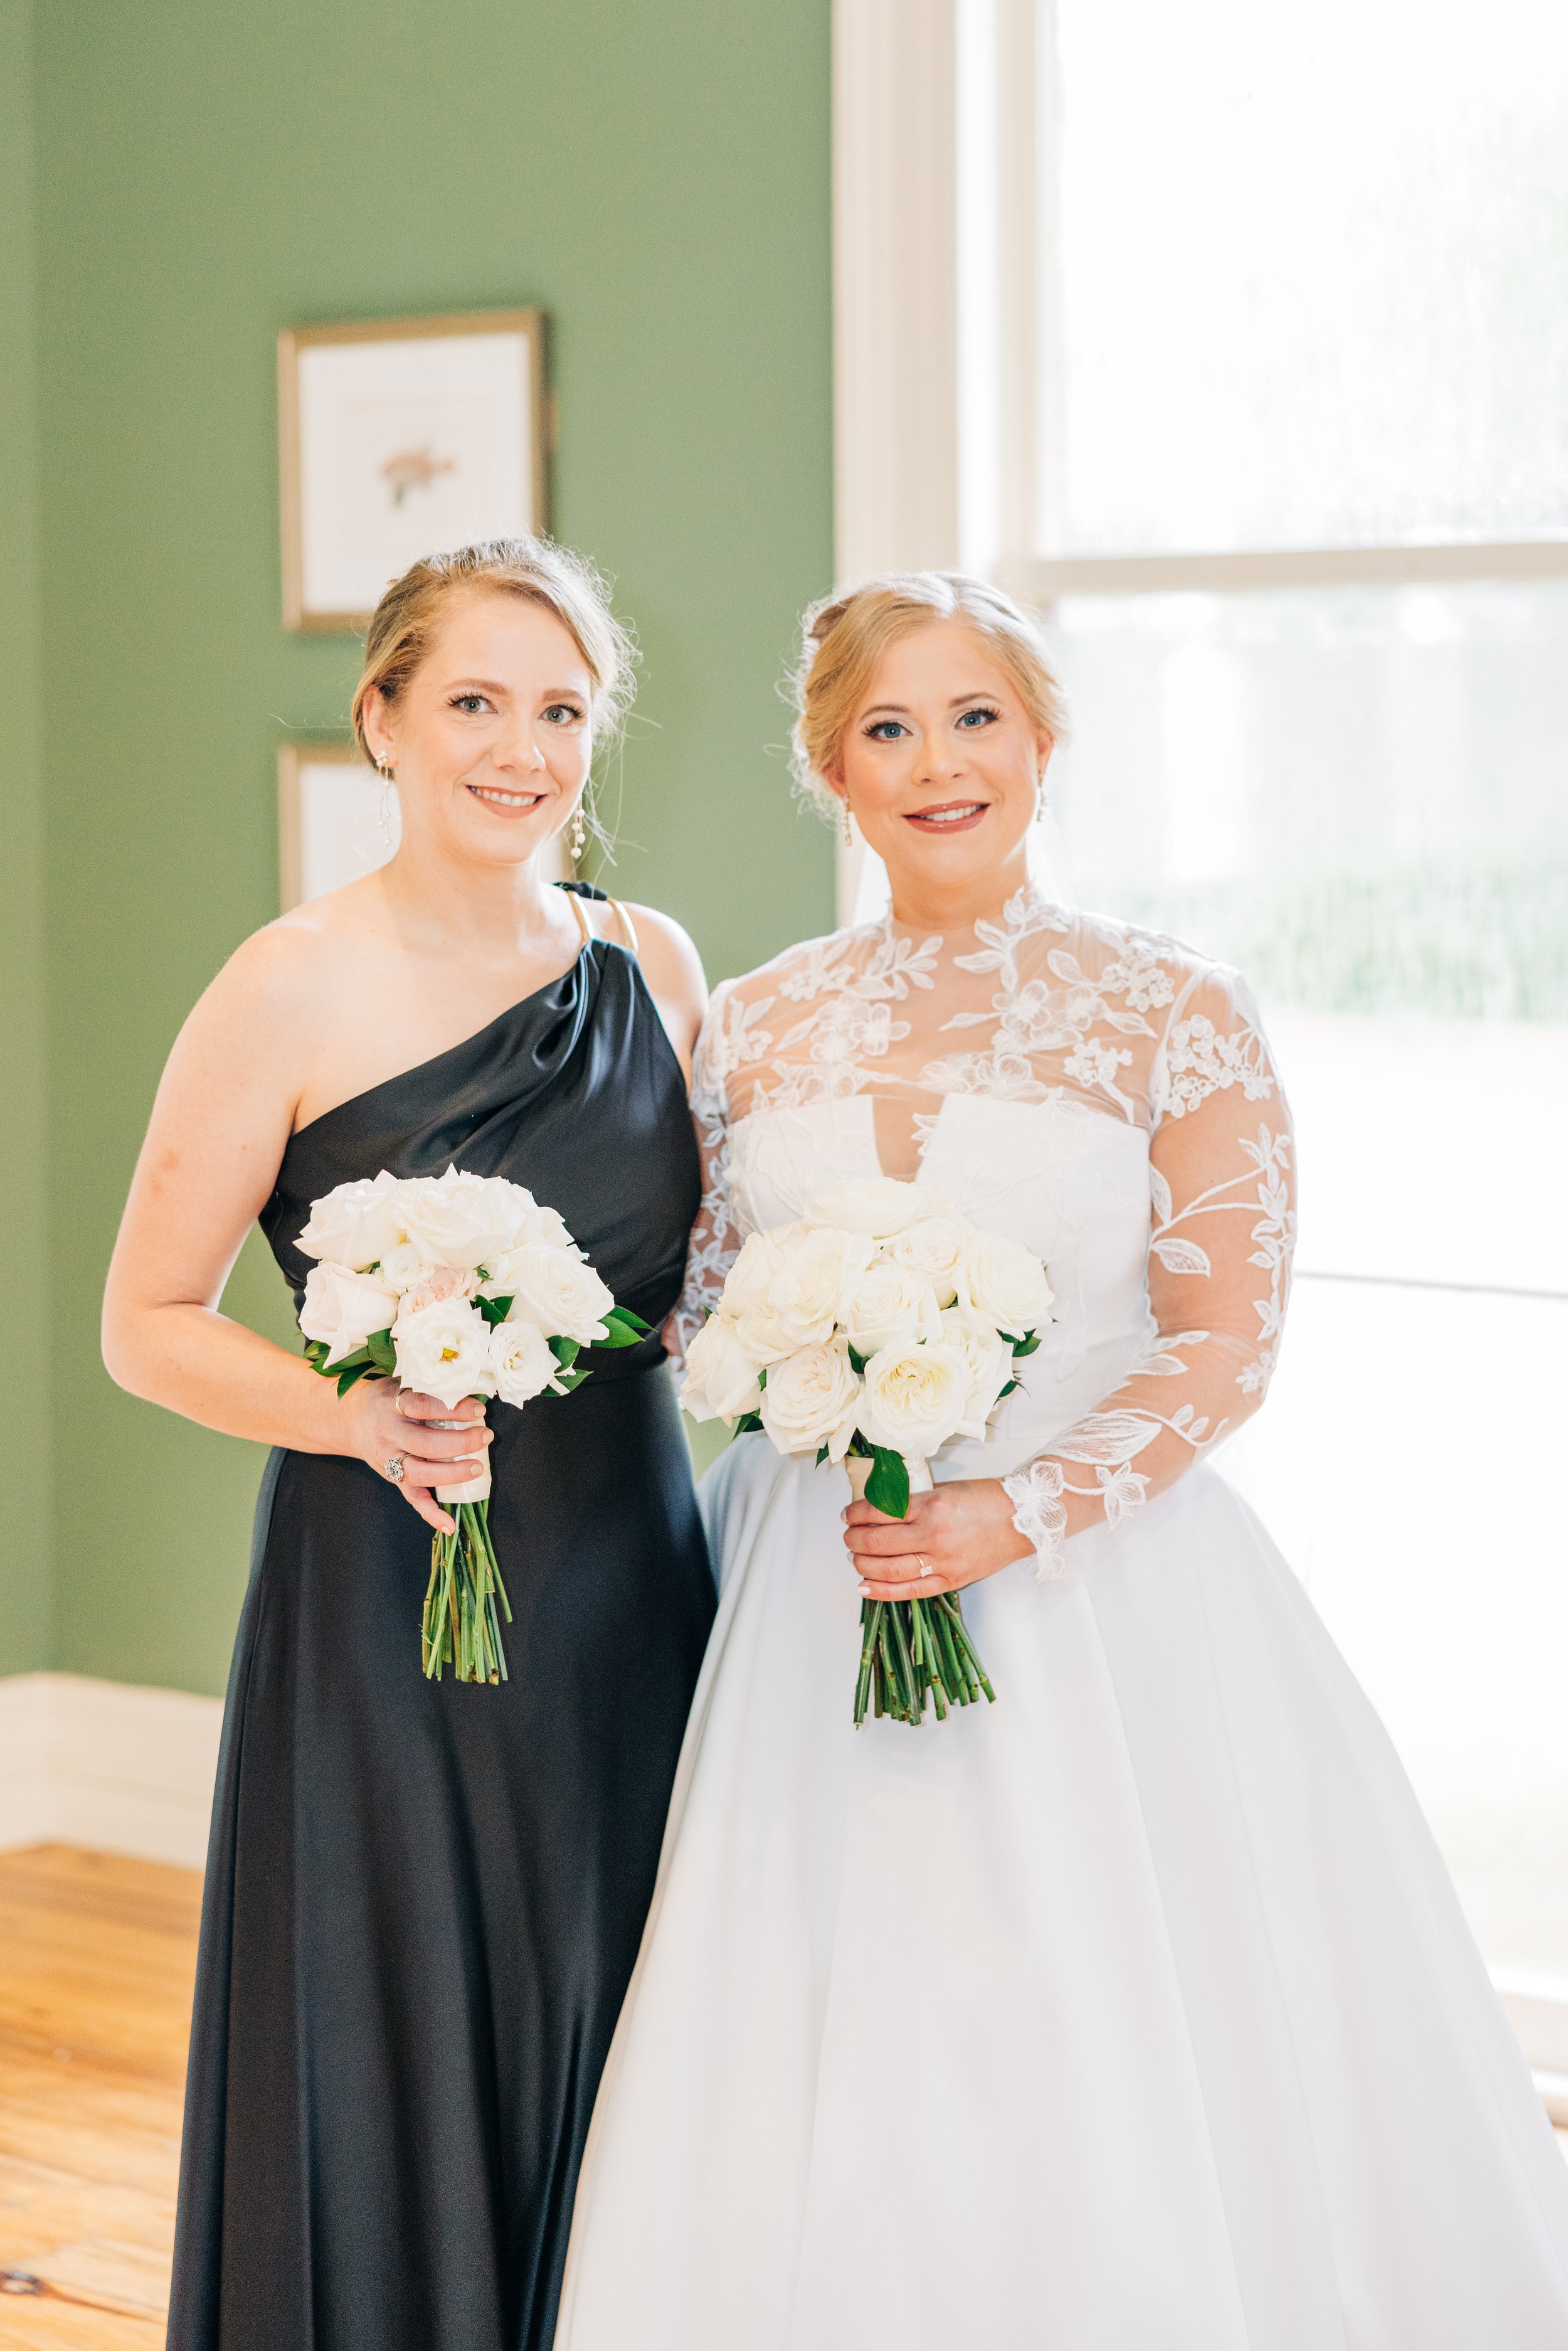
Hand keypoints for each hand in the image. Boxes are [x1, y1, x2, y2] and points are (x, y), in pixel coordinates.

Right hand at [342, 1380, 492, 1535]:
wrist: (350, 1418)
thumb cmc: (386, 1398)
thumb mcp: (402, 1384)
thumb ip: (431, 1389)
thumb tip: (476, 1392)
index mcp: (392, 1404)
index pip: (423, 1406)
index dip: (452, 1409)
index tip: (479, 1409)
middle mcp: (388, 1434)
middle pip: (424, 1444)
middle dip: (459, 1443)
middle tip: (485, 1436)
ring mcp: (389, 1459)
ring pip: (418, 1473)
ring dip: (451, 1474)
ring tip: (477, 1467)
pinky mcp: (392, 1478)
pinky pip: (411, 1498)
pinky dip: (430, 1513)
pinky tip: (449, 1524)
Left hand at [842, 1477, 1028, 1600]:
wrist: (1022, 1520)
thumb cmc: (985, 1500)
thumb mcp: (944, 1489)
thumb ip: (912, 1500)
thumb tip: (878, 1508)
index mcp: (931, 1505)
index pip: (879, 1512)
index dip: (856, 1514)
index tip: (848, 1515)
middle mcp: (934, 1534)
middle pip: (878, 1542)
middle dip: (855, 1539)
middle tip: (848, 1536)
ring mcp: (943, 1561)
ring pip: (889, 1569)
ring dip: (863, 1564)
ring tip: (854, 1557)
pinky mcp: (951, 1581)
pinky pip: (910, 1590)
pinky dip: (882, 1591)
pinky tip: (864, 1587)